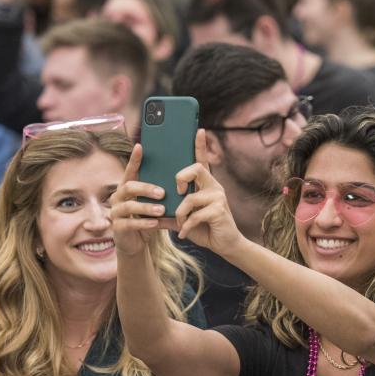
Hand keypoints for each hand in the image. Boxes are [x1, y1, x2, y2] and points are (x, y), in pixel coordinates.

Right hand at [108, 143, 171, 256]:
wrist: (138, 243)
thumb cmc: (148, 218)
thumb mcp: (155, 204)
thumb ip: (162, 191)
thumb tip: (182, 175)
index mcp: (128, 187)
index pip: (131, 170)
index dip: (135, 159)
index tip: (141, 146)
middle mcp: (118, 196)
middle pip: (129, 186)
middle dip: (146, 188)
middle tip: (162, 192)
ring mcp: (116, 212)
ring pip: (129, 205)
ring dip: (147, 207)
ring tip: (162, 210)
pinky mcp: (118, 228)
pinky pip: (130, 223)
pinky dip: (144, 223)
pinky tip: (156, 223)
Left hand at [173, 130, 244, 254]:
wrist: (225, 245)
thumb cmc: (205, 229)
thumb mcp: (184, 218)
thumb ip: (170, 211)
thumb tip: (149, 211)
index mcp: (206, 184)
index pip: (202, 160)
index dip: (200, 145)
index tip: (198, 130)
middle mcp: (214, 187)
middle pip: (195, 168)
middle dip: (181, 178)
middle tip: (177, 192)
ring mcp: (218, 198)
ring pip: (189, 198)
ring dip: (180, 214)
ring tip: (180, 224)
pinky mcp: (219, 211)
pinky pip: (194, 215)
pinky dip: (186, 226)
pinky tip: (184, 234)